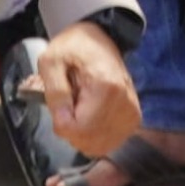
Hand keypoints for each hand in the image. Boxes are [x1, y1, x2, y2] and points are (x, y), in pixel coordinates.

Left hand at [35, 22, 143, 159]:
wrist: (99, 39)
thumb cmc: (75, 47)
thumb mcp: (51, 61)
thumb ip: (54, 92)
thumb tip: (62, 121)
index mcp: (106, 87)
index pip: (78, 128)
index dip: (61, 122)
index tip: (60, 105)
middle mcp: (125, 103)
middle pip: (89, 141)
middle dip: (71, 129)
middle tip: (69, 104)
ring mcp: (131, 113)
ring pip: (99, 146)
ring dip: (82, 134)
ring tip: (80, 108)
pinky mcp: (133, 119)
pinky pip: (108, 143)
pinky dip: (94, 136)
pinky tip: (90, 118)